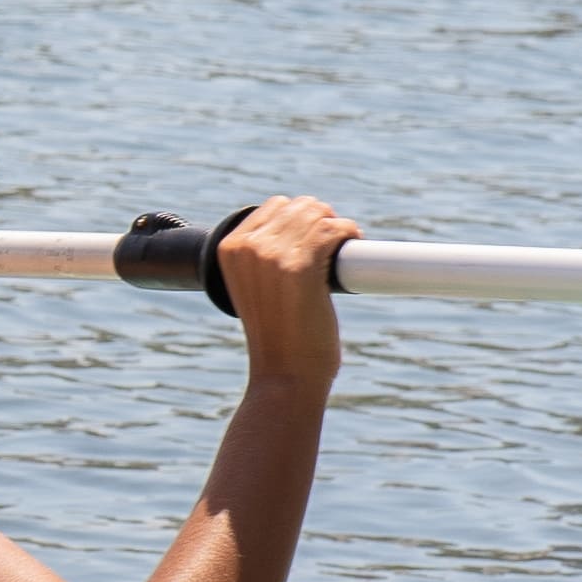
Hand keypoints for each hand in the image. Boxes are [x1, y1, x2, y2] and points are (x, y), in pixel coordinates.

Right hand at [219, 196, 356, 389]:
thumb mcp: (258, 288)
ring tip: (344, 246)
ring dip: (337, 226)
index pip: (274, 206)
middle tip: (334, 245)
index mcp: (228, 249)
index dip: (302, 218)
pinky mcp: (300, 266)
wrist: (285, 376)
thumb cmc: (278, 338)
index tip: (318, 238)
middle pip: (298, 205)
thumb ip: (267, 256)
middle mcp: (246, 247)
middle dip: (321, 219)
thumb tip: (308, 220)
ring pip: (318, 214)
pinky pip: (333, 230)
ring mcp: (271, 254)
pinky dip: (348, 234)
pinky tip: (353, 245)